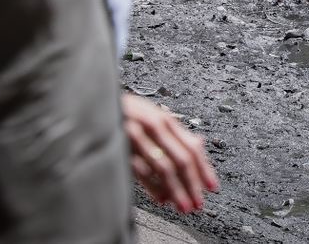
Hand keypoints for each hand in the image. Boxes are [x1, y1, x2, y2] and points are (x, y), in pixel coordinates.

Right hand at [121, 92, 219, 213]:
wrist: (96, 103)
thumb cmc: (126, 112)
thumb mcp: (153, 116)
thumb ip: (175, 132)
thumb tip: (199, 144)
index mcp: (165, 120)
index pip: (191, 148)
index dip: (204, 169)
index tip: (212, 186)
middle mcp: (154, 127)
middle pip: (181, 159)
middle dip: (192, 184)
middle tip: (198, 202)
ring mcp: (137, 137)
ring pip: (163, 167)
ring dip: (176, 189)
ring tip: (183, 205)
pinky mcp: (120, 147)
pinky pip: (140, 171)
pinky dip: (152, 186)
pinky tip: (160, 198)